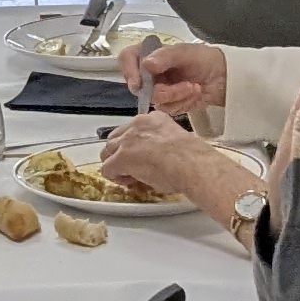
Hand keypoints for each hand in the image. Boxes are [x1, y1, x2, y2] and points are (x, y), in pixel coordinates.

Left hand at [97, 112, 254, 209]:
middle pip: (115, 138)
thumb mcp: (175, 140)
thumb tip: (155, 157)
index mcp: (152, 118)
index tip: (141, 157)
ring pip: (107, 152)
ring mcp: (127, 140)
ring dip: (116, 164)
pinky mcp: (121, 157)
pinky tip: (128, 181)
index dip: (133, 146)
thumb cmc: (191, 157)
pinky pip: (107, 169)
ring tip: (130, 176)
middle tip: (132, 168)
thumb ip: (159, 143)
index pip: (132, 130)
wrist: (192, 164)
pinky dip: (115, 177)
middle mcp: (137, 124)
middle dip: (120, 154)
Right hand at [122, 40, 226, 118]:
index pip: (126, 59)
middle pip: (140, 87)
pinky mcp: (166, 103)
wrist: (223, 77)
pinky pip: (167, 109)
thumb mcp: (185, 52)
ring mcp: (156, 89)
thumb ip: (165, 56)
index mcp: (149, 54)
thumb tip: (146, 64)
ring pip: (155, 100)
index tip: (139, 83)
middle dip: (165, 89)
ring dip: (178, 96)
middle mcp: (149, 72)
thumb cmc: (204, 59)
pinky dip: (183, 103)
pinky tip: (193, 95)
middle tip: (186, 85)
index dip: (128, 71)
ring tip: (194, 88)